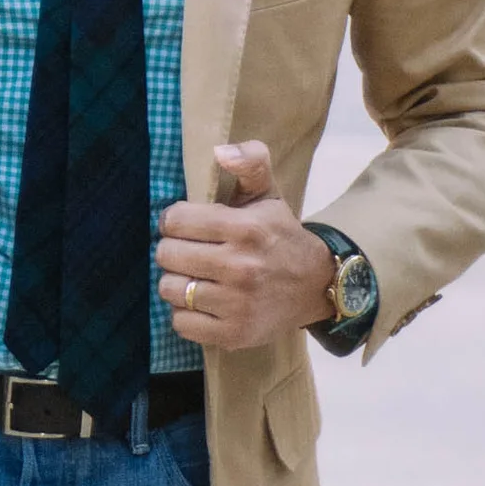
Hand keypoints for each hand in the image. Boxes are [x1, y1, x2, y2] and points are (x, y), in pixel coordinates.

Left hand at [154, 141, 331, 349]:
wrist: (317, 285)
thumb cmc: (279, 235)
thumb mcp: (268, 193)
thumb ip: (250, 161)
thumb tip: (220, 152)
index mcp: (245, 228)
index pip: (175, 220)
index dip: (173, 221)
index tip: (183, 225)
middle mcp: (241, 266)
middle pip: (167, 255)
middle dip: (172, 250)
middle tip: (188, 252)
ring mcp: (238, 303)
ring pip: (170, 289)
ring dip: (176, 283)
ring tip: (194, 277)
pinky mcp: (235, 333)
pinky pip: (182, 324)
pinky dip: (185, 314)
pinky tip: (201, 303)